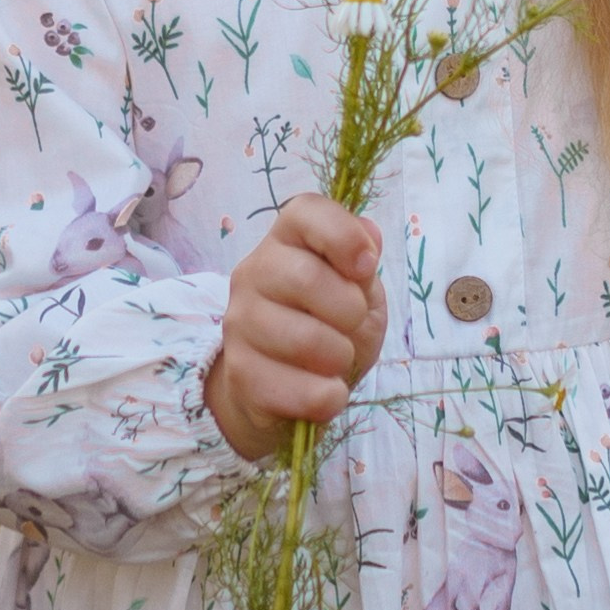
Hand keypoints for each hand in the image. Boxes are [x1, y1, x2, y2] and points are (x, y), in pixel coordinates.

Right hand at [205, 194, 386, 462]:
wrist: (283, 387)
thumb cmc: (328, 327)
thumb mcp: (357, 291)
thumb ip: (362, 262)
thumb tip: (370, 235)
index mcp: (286, 240)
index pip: (306, 212)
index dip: (343, 236)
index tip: (365, 267)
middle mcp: (253, 272)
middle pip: (306, 278)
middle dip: (349, 311)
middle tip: (351, 326)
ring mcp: (239, 323)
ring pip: (305, 340)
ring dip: (340, 358)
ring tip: (336, 361)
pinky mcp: (240, 373)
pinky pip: (299, 390)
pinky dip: (328, 396)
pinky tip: (326, 391)